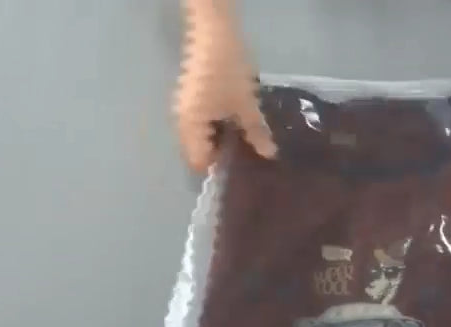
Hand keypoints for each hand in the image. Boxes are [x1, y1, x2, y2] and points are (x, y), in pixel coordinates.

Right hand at [174, 2, 275, 172]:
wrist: (215, 34)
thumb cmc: (228, 73)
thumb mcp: (246, 104)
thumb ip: (256, 132)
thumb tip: (269, 155)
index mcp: (190, 127)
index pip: (199, 162)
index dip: (219, 167)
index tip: (242, 165)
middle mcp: (182, 122)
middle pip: (197, 151)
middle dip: (220, 155)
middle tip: (247, 155)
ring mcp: (185, 109)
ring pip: (200, 136)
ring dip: (219, 140)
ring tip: (245, 140)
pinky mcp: (191, 98)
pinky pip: (201, 123)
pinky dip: (216, 126)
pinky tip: (236, 122)